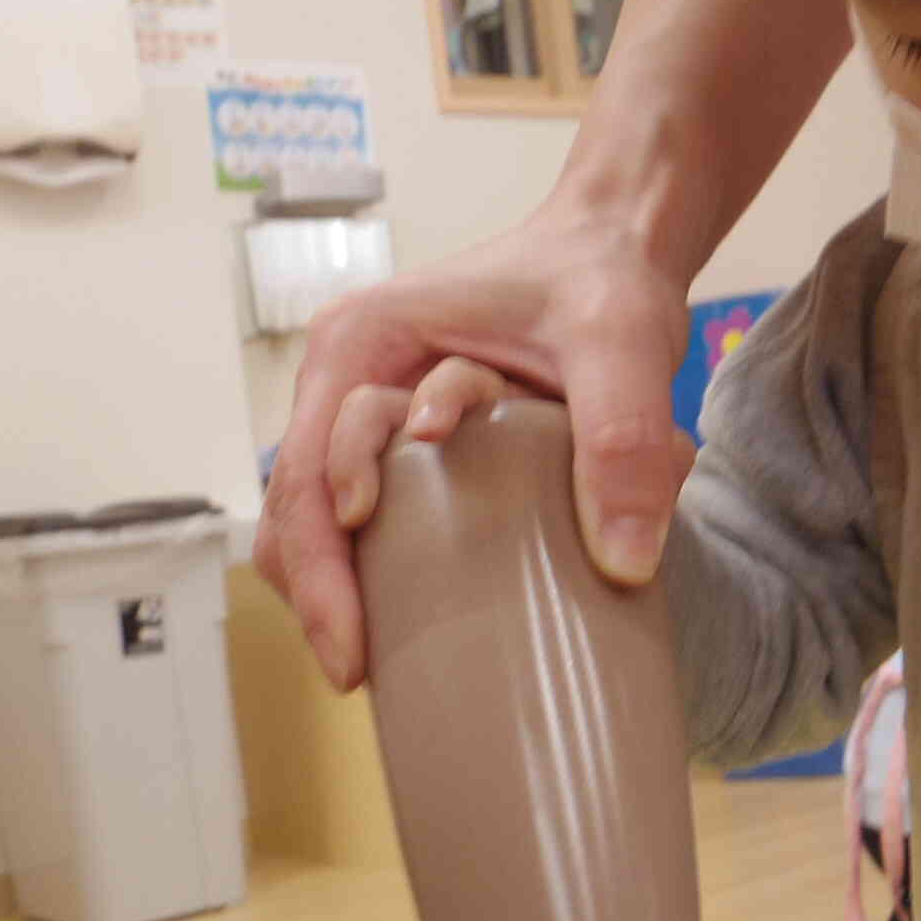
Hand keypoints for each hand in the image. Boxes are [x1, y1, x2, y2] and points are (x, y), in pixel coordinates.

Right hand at [259, 199, 693, 689]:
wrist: (612, 246)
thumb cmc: (599, 278)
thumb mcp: (621, 345)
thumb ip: (623, 440)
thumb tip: (625, 562)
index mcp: (361, 342)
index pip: (312, 474)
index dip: (322, 568)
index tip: (354, 646)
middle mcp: (344, 376)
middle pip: (295, 506)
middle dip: (317, 593)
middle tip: (359, 674)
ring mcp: (363, 409)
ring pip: (311, 517)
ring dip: (332, 587)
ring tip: (372, 664)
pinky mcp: (398, 442)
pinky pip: (357, 514)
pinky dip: (364, 567)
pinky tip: (399, 622)